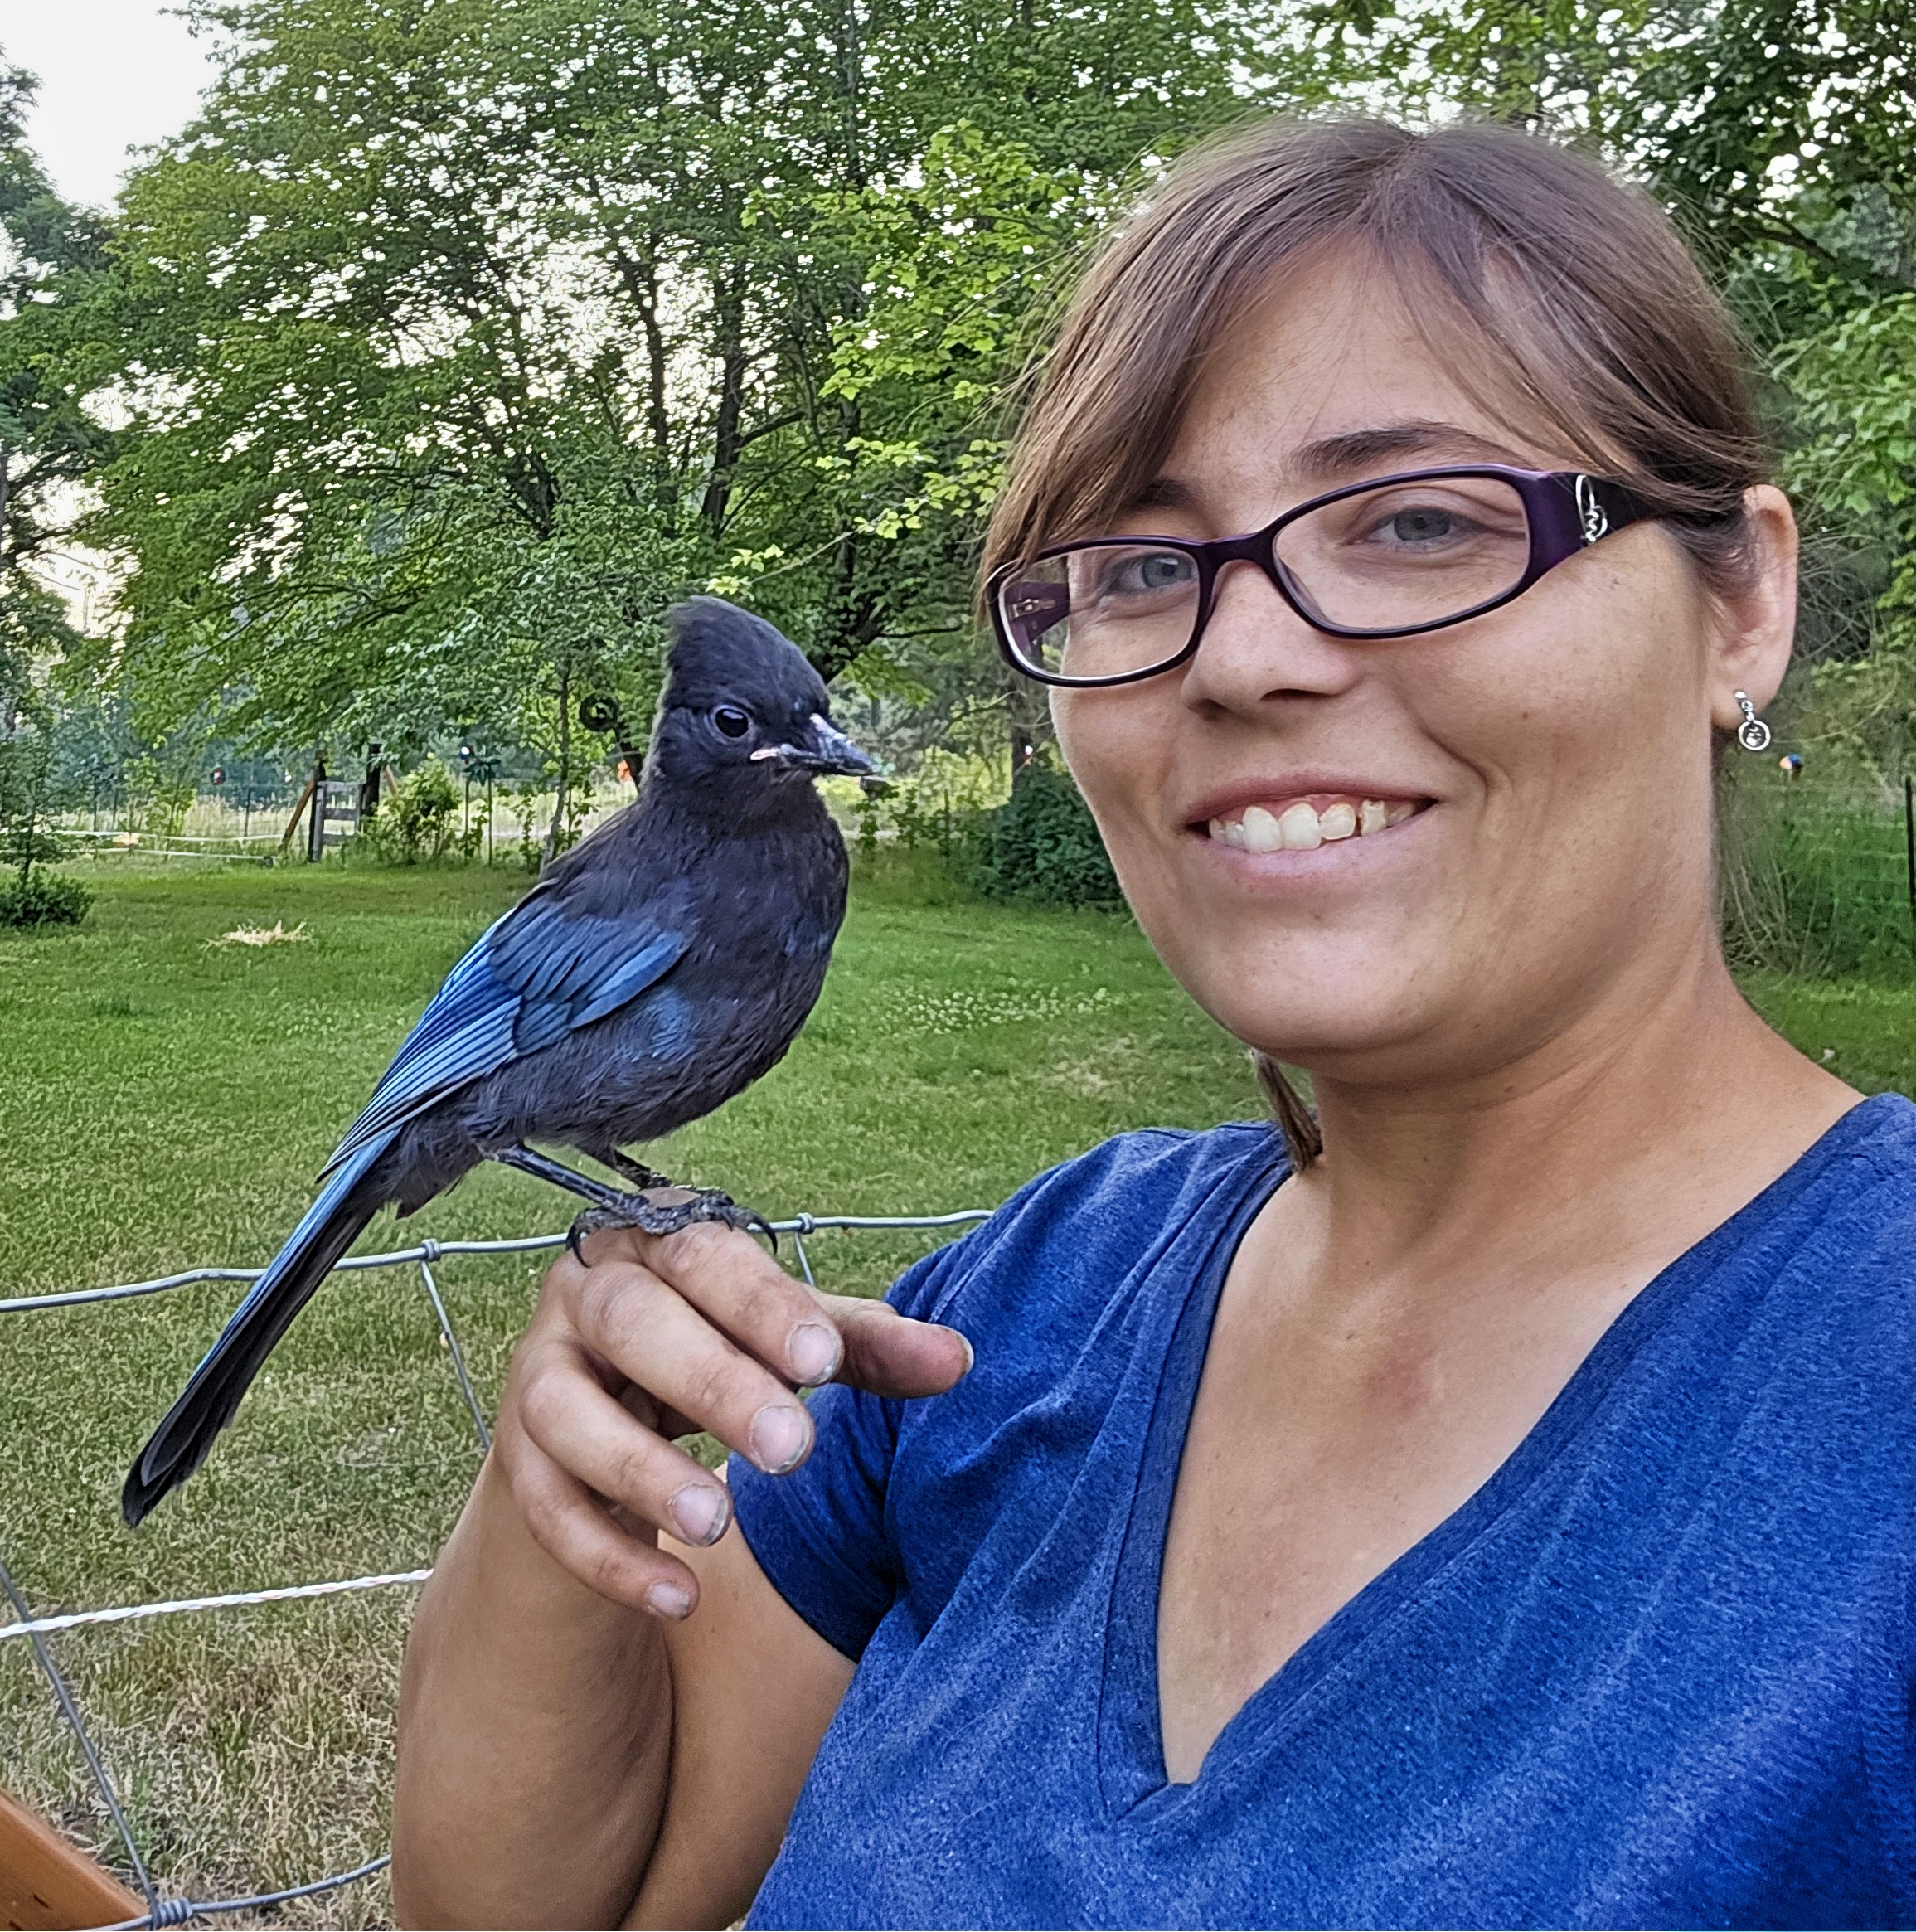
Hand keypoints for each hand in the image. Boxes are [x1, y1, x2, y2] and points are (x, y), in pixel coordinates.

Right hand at [495, 1221, 971, 1618]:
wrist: (606, 1425)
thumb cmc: (720, 1356)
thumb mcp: (791, 1348)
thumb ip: (865, 1349)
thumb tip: (959, 1360)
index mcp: (658, 1244)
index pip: (705, 1255)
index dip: (764, 1306)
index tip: (826, 1362)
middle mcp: (585, 1294)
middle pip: (634, 1322)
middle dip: (713, 1382)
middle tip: (792, 1447)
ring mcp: (538, 1376)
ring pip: (568, 1413)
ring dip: (643, 1469)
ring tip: (718, 1522)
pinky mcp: (515, 1462)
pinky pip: (546, 1508)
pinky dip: (609, 1557)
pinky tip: (680, 1596)